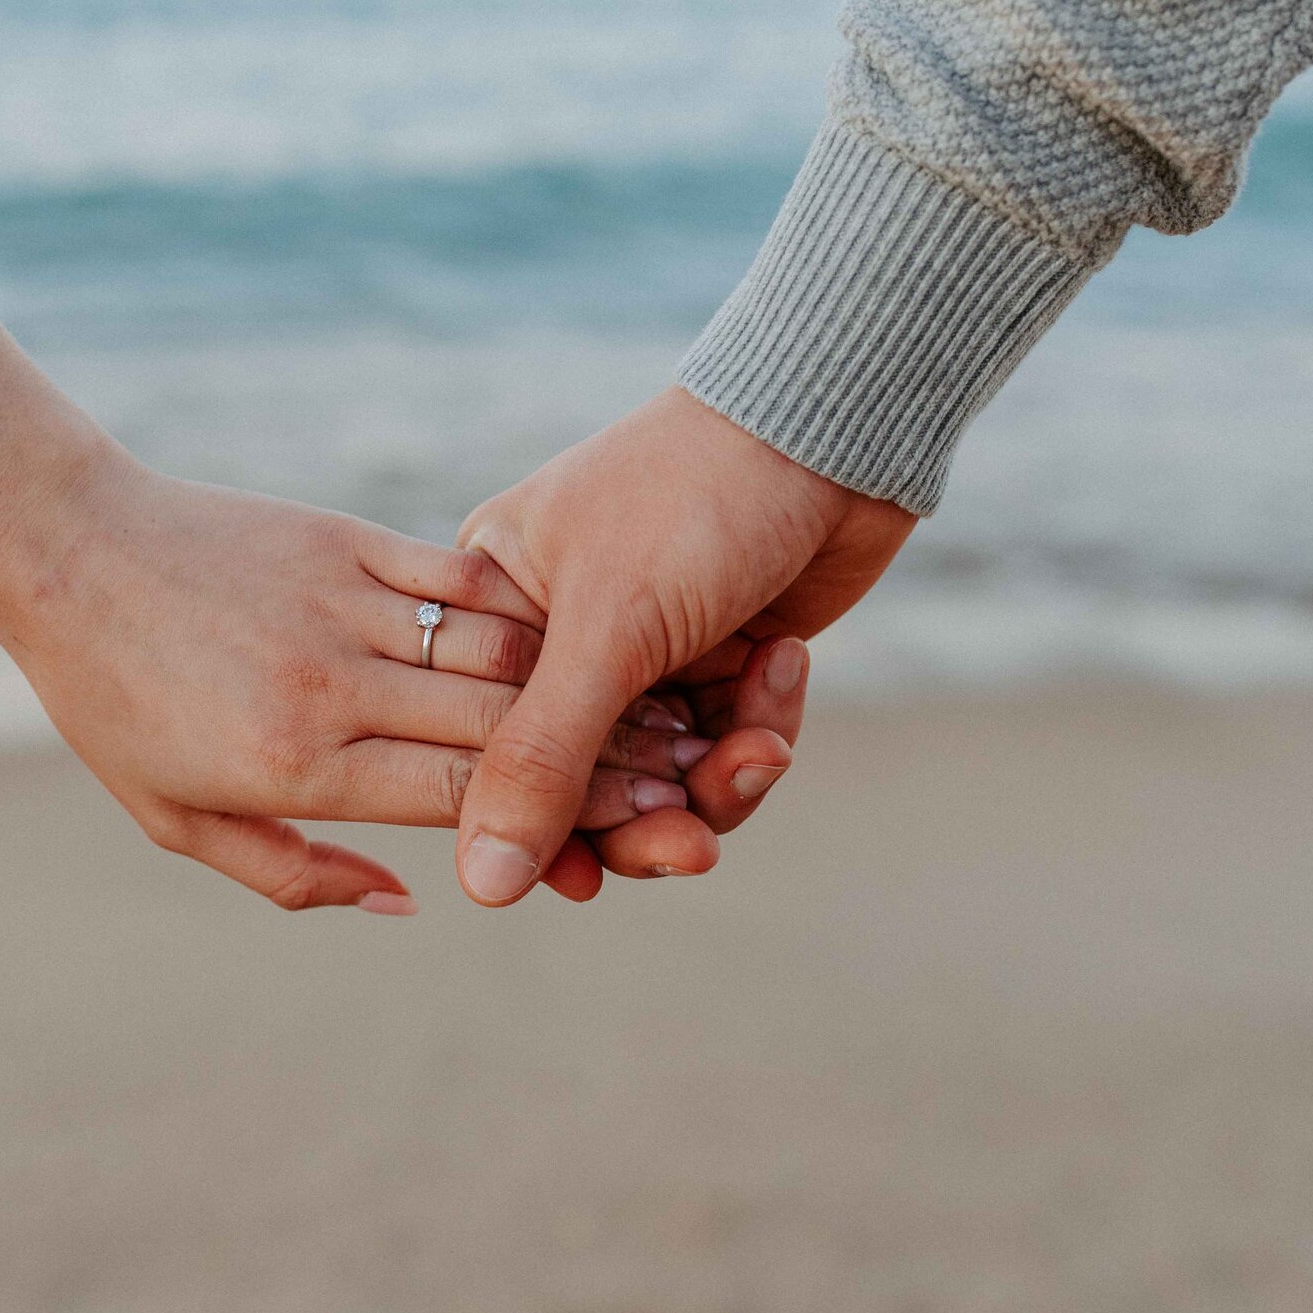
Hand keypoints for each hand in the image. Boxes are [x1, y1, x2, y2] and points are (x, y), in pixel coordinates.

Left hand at [0, 440, 716, 912]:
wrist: (63, 548)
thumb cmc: (112, 702)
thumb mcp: (177, 820)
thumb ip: (297, 875)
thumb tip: (411, 906)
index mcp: (295, 767)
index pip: (460, 798)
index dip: (561, 812)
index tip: (637, 820)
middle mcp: (330, 690)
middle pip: (498, 730)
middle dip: (600, 753)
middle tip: (684, 765)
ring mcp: (340, 607)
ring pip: (492, 651)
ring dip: (579, 680)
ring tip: (652, 700)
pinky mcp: (345, 540)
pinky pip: (456, 577)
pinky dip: (521, 604)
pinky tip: (574, 624)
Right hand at [451, 386, 917, 904]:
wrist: (830, 423)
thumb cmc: (693, 499)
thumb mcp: (608, 633)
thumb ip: (540, 760)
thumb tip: (482, 889)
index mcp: (494, 611)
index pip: (488, 754)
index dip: (535, 828)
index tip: (584, 880)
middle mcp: (557, 638)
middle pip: (581, 783)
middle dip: (647, 821)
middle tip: (694, 847)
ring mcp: (642, 652)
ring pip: (662, 779)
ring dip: (719, 781)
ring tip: (763, 749)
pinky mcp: (716, 660)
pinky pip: (723, 746)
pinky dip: (759, 728)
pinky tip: (785, 666)